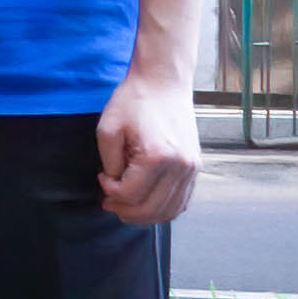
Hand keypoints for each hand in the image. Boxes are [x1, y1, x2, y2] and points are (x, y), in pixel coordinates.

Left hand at [96, 64, 200, 226]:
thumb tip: (115, 187)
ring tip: (125, 205)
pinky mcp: (196, 167)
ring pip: (169, 211)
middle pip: (151, 209)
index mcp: (158, 156)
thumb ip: (110, 164)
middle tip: (108, 201)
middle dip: (124, 210)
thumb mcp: (108, 130)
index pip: (130, 194)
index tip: (101, 177)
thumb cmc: (134, 101)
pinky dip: (163, 209)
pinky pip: (182, 202)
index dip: (110, 192)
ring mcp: (192, 168)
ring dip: (144, 215)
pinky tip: (146, 203)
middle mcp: (181, 166)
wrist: (164, 83)